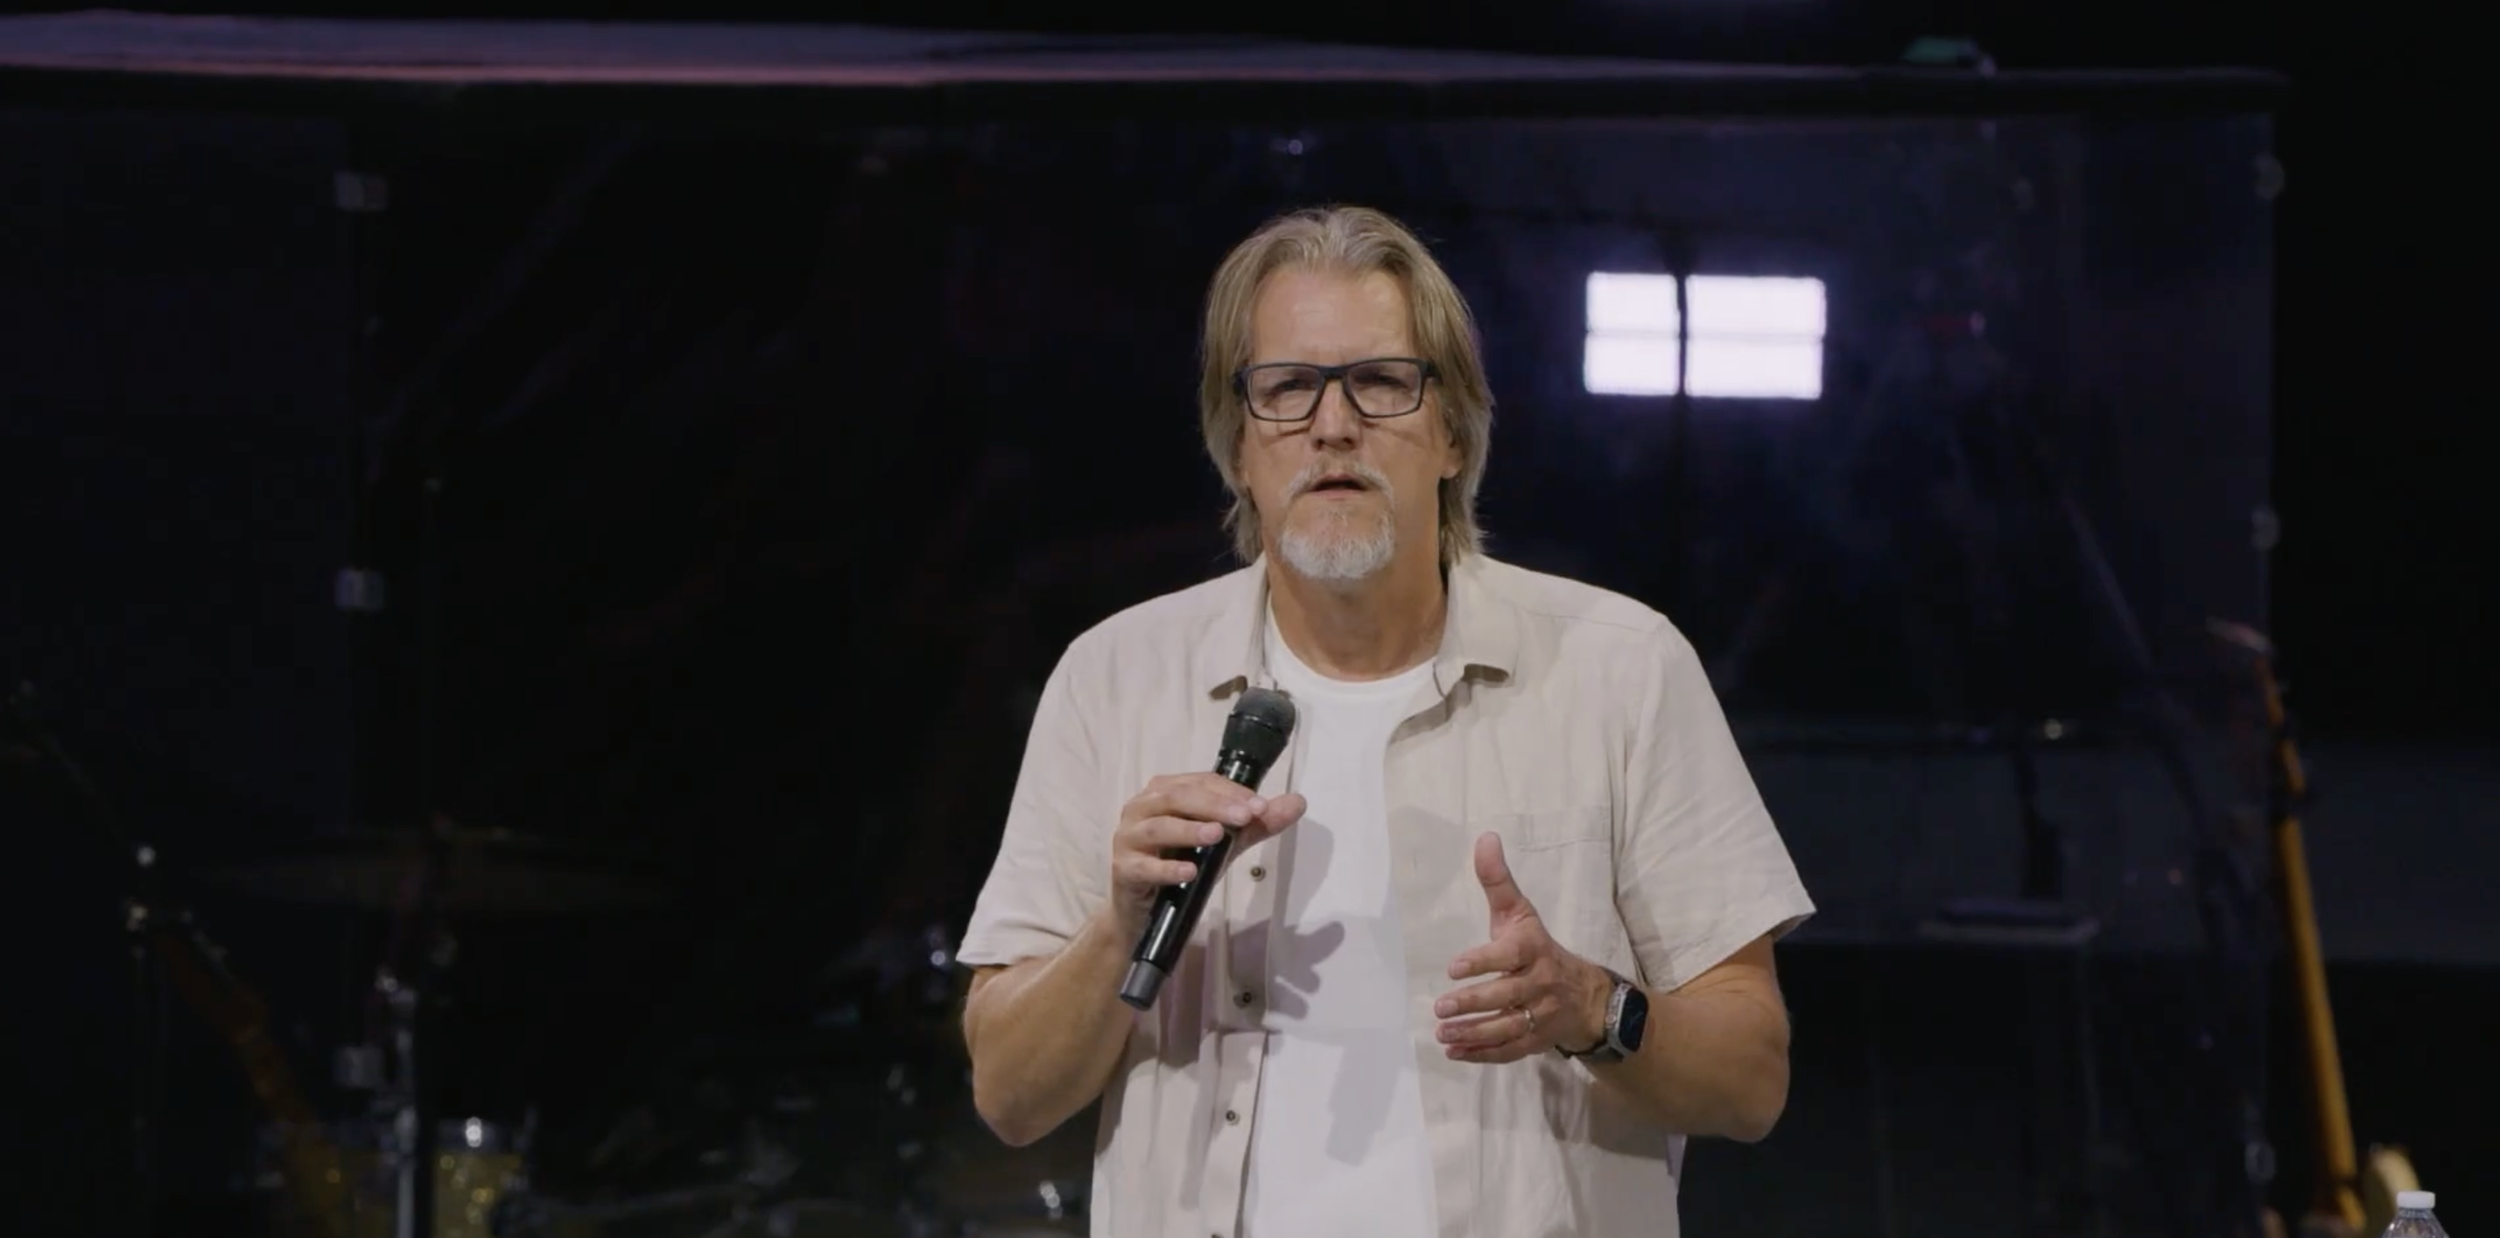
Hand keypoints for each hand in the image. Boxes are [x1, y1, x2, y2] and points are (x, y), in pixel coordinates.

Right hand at [1104, 774, 1305, 938]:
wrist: (1145, 913)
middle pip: (1176, 797)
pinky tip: (1189, 872)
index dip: (1230, 791)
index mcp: (1164, 792)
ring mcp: (1128, 838)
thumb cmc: (1181, 865)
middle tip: (1246, 816)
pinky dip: (1167, 868)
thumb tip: (1298, 802)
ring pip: (1157, 826)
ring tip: (1218, 835)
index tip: (1261, 805)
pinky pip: (1143, 866)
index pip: (1199, 782)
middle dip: (1214, 804)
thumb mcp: (1223, 844)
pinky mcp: (1123, 869)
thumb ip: (1255, 824)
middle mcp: (1141, 808)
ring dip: (1189, 830)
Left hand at [1434, 832, 1613, 1063]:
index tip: (1454, 968)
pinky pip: (1511, 1050)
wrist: (1587, 995)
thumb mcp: (1521, 913)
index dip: (1483, 962)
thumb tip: (1484, 837)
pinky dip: (1482, 1055)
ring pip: (1507, 1027)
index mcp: (1534, 949)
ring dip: (1473, 1033)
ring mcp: (1542, 1015)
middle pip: (1506, 996)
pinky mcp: (1538, 1040)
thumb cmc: (1540, 949)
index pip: (1509, 956)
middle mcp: (1541, 983)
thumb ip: (1498, 881)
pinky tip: (1455, 1052)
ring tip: (1443, 1033)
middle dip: (1473, 1003)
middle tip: (1441, 1008)